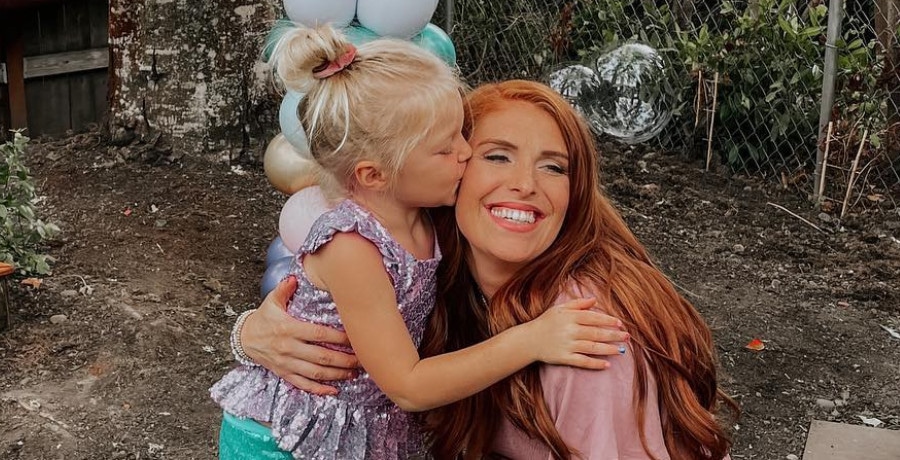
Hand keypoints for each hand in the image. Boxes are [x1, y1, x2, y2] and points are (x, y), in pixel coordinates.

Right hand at [241, 276, 359, 394]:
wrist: (245, 339)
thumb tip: (294, 277)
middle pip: (321, 357)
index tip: (354, 338)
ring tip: (353, 373)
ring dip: (336, 375)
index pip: (319, 334)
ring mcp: (286, 363)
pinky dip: (318, 389)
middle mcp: (288, 348)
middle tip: (362, 359)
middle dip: (344, 360)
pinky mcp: (284, 373)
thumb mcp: (271, 301)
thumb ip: (284, 289)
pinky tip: (333, 390)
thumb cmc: (263, 319)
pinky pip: (303, 384)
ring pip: (315, 373)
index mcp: (288, 329)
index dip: (338, 338)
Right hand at [524, 298, 628, 369]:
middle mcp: (570, 331)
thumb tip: (595, 300)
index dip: (608, 320)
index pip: (593, 318)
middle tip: (626, 337)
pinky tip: (607, 364)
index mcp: (570, 317)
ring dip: (608, 349)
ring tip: (621, 350)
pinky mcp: (564, 358)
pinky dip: (595, 363)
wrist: (529, 340)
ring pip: (592, 348)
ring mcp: (567, 345)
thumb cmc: (546, 322)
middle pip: (596, 333)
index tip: (620, 323)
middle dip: (613, 335)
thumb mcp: (560, 309)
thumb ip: (578, 304)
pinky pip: (582, 361)